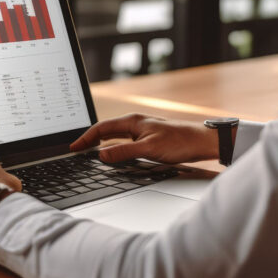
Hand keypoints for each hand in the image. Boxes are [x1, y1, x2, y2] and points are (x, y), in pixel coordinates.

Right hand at [70, 113, 223, 163]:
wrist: (204, 142)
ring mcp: (143, 130)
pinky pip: (124, 142)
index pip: (101, 128)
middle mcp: (136, 123)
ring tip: (89, 153)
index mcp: (133, 121)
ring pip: (115, 136)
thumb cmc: (180, 142)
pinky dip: (113, 147)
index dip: (85, 138)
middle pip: (106, 131)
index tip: (73, 148)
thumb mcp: (148, 149)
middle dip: (90, 140)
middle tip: (77, 151)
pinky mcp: (149, 139)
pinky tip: (114, 155)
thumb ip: (124, 152)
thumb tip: (101, 156)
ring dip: (101, 143)